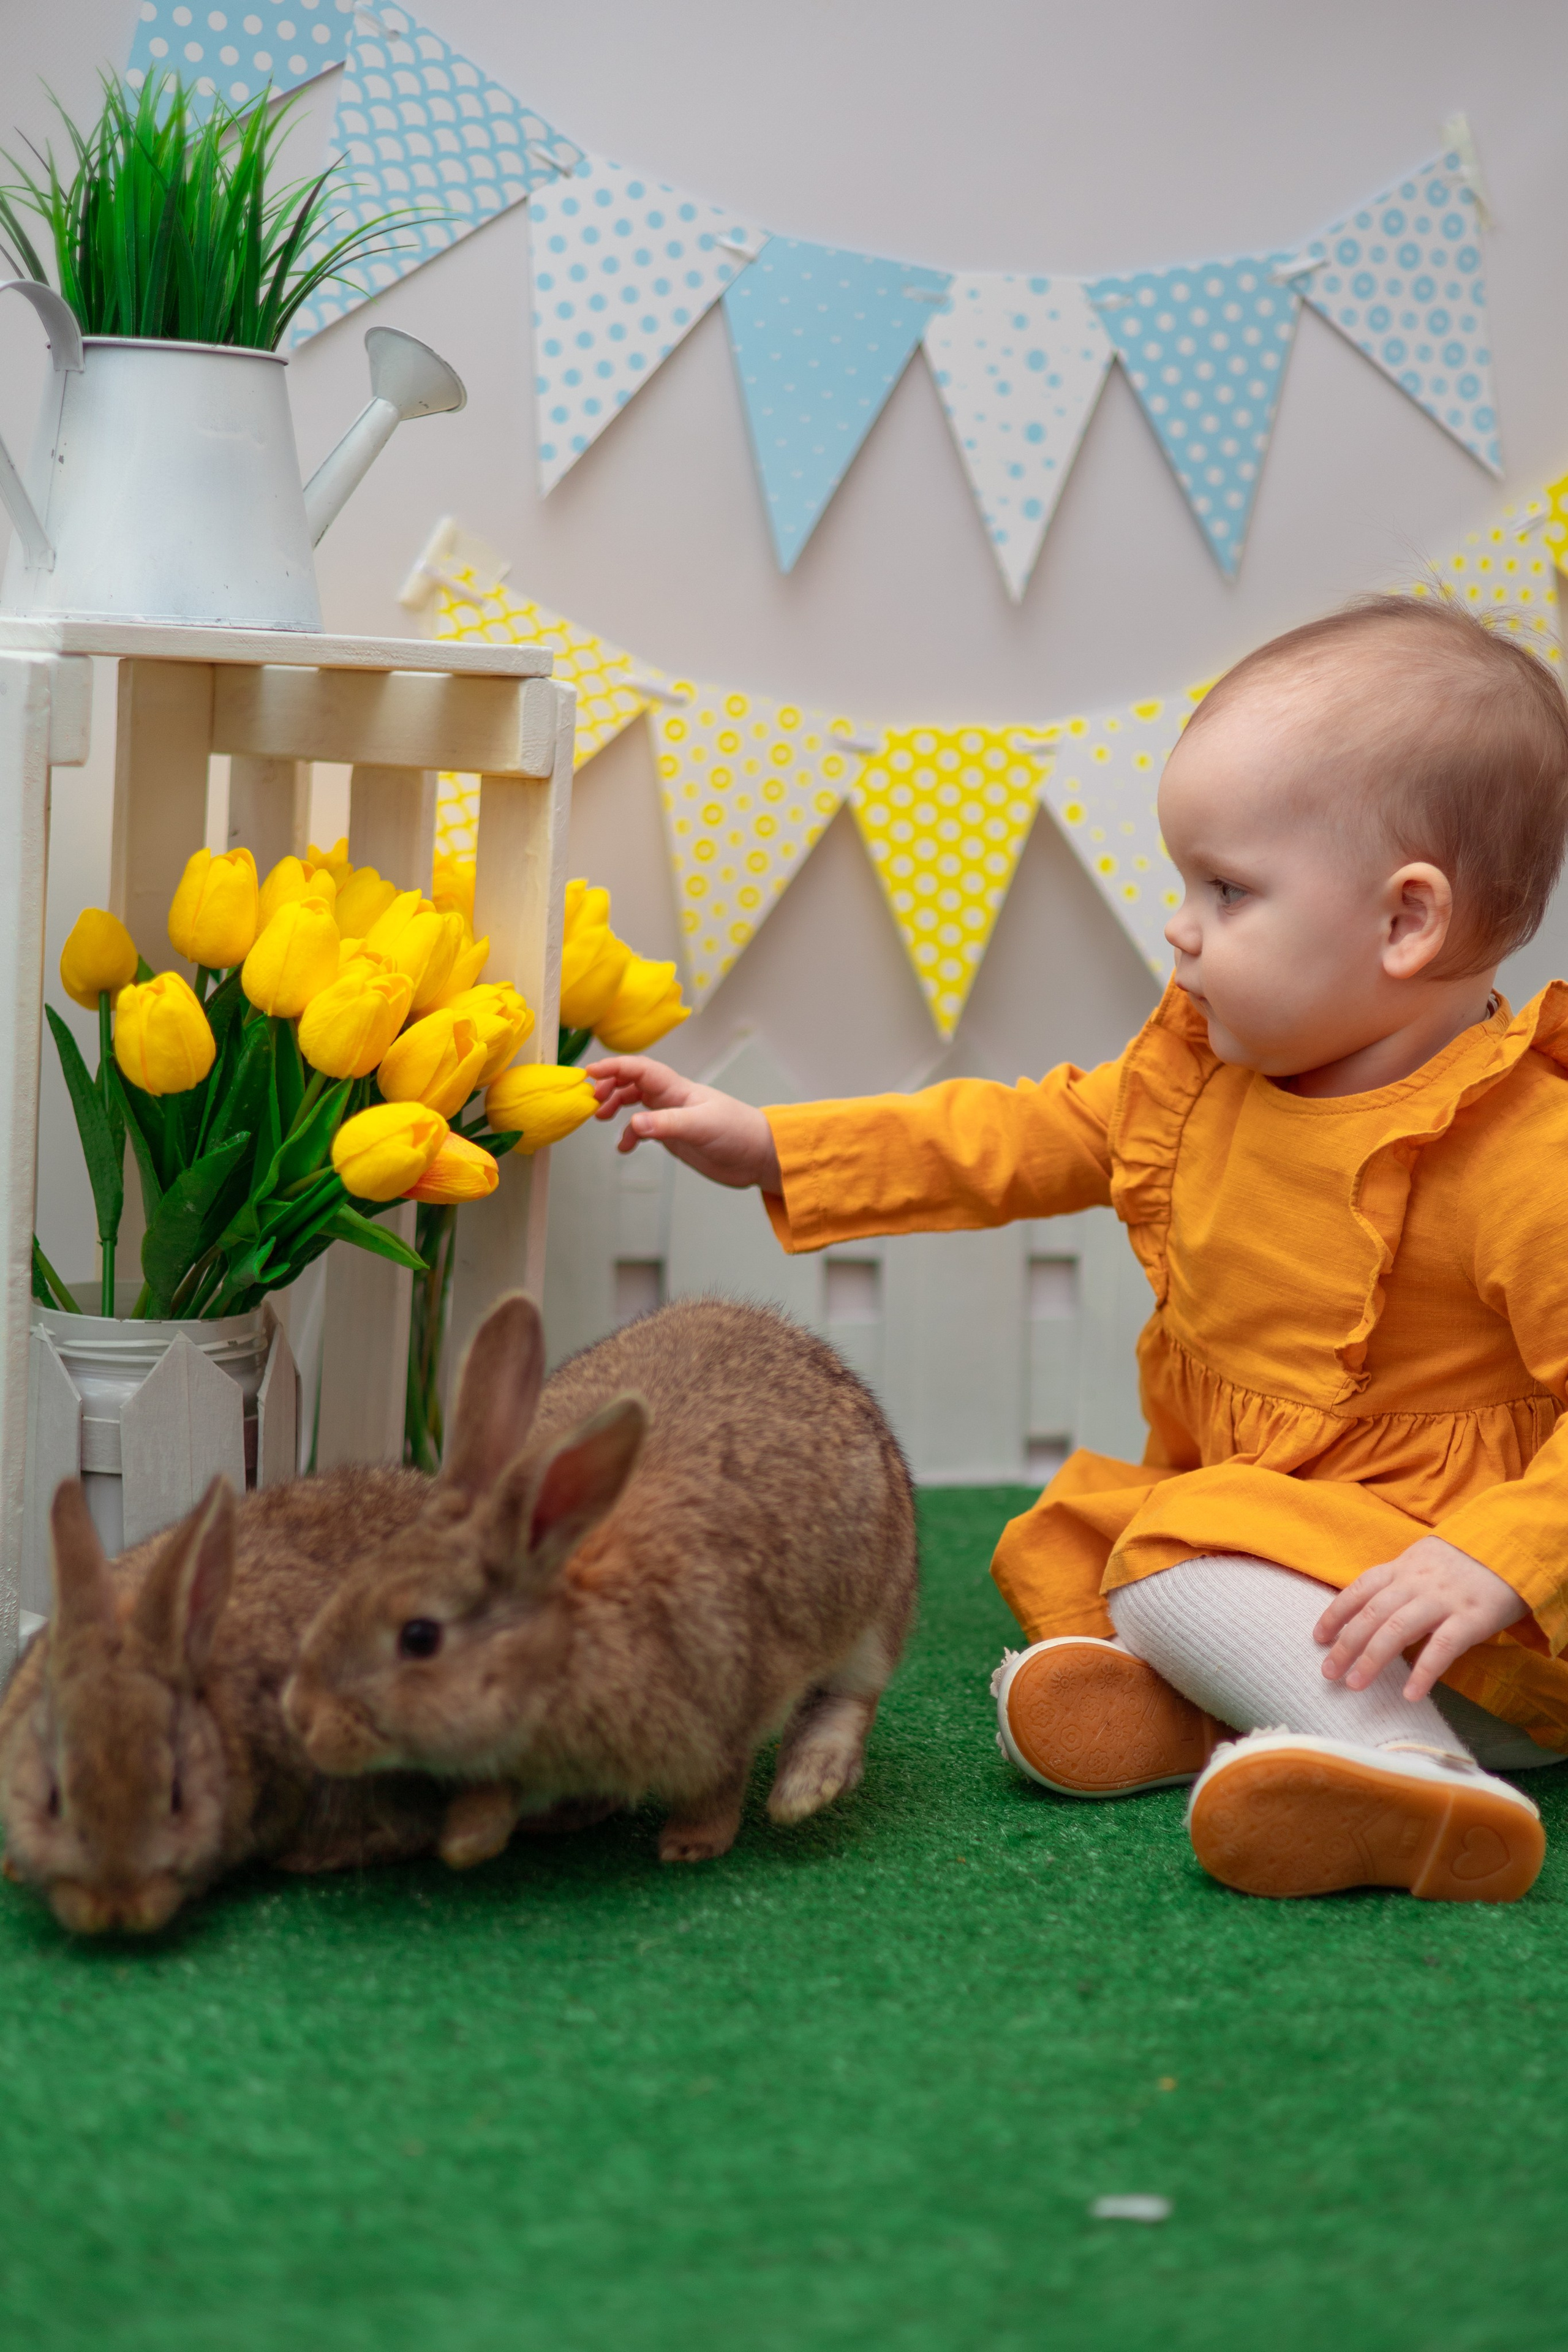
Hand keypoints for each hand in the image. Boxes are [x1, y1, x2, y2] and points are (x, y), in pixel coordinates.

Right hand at [584, 1056, 782, 1191]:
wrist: (760, 1156)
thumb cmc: (739, 1132)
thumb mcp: (702, 1127)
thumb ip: (667, 1125)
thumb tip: (634, 1124)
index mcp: (678, 1088)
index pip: (640, 1069)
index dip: (614, 1067)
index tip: (589, 1072)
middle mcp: (672, 1098)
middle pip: (632, 1082)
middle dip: (609, 1085)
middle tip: (592, 1101)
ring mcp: (672, 1116)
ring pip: (635, 1103)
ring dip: (616, 1106)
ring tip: (600, 1118)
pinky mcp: (674, 1135)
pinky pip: (644, 1128)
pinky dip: (630, 1134)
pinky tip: (624, 1147)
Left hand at [1313, 1536, 1528, 1702]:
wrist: (1512, 1546)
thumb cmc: (1462, 1562)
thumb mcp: (1423, 1561)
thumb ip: (1398, 1582)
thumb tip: (1368, 1612)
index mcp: (1402, 1567)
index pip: (1359, 1589)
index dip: (1335, 1613)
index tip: (1317, 1638)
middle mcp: (1416, 1582)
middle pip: (1371, 1614)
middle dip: (1346, 1644)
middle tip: (1328, 1672)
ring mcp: (1442, 1600)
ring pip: (1397, 1630)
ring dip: (1372, 1659)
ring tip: (1354, 1684)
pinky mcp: (1471, 1618)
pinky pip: (1442, 1648)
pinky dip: (1423, 1672)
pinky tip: (1410, 1694)